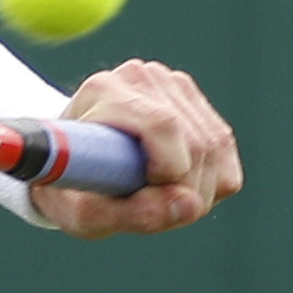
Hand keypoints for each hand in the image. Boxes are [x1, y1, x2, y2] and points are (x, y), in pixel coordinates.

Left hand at [28, 59, 243, 239]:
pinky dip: (210, 177)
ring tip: (159, 198)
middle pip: (197, 142)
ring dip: (199, 188)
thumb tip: (191, 206)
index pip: (161, 124)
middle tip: (154, 209)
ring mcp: (169, 82)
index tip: (148, 194)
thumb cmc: (71, 188)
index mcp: (102, 92)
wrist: (68, 160)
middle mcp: (139, 77)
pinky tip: (176, 183)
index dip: (169, 171)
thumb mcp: (86, 215)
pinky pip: (223, 143)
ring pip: (216, 144)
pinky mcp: (191, 95)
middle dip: (187, 191)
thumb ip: (135, 214)